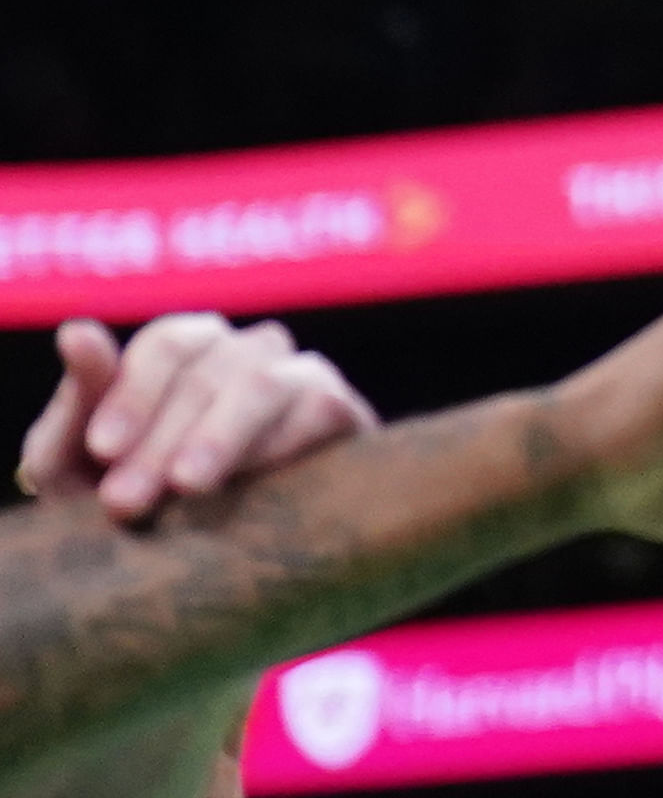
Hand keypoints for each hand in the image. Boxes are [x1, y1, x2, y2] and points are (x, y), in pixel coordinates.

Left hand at [19, 315, 377, 522]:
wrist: (205, 574)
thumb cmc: (130, 504)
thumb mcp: (79, 466)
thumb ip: (78, 403)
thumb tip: (76, 331)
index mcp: (186, 349)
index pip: (168, 344)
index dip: (134, 393)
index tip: (102, 450)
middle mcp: (247, 351)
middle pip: (208, 371)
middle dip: (159, 440)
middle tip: (123, 503)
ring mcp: (300, 376)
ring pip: (261, 383)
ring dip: (218, 435)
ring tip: (186, 487)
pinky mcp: (342, 413)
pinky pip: (319, 407)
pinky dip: (279, 442)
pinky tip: (249, 485)